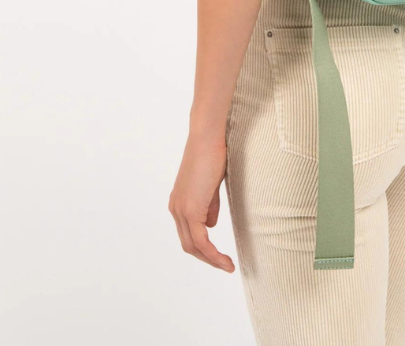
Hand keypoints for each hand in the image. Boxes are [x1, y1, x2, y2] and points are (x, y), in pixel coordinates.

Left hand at [169, 135, 235, 271]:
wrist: (208, 138)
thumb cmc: (213, 154)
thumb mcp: (211, 185)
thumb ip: (209, 205)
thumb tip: (211, 224)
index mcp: (179, 203)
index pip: (189, 235)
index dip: (204, 249)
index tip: (221, 256)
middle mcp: (176, 209)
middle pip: (188, 245)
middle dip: (207, 259)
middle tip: (226, 265)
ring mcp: (181, 210)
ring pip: (193, 246)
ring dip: (211, 260)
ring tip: (228, 266)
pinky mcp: (190, 209)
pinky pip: (200, 240)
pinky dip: (212, 253)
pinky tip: (224, 259)